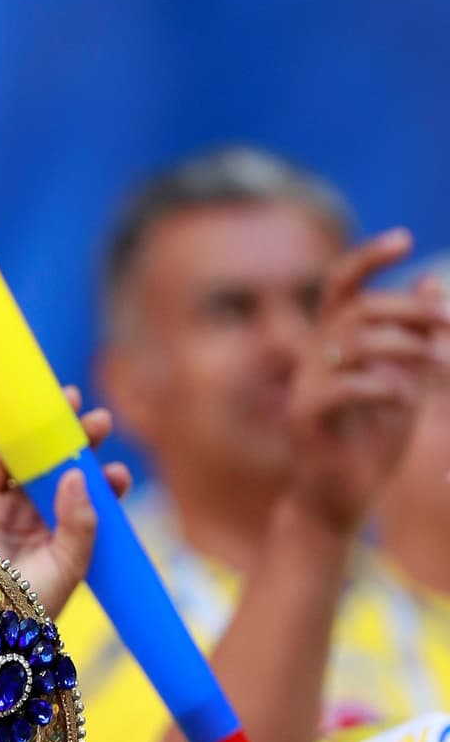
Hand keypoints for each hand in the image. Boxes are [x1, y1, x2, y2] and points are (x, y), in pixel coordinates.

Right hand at [0, 387, 129, 619]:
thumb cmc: (32, 604)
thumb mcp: (69, 566)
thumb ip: (80, 522)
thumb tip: (77, 472)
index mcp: (66, 539)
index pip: (90, 503)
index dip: (105, 482)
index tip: (118, 472)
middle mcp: (38, 520)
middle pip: (62, 473)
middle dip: (81, 444)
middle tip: (100, 421)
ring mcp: (10, 510)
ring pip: (31, 462)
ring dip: (48, 432)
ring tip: (70, 402)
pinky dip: (7, 438)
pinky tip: (25, 416)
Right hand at [284, 230, 448, 536]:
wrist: (337, 502)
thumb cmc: (369, 444)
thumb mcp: (405, 381)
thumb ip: (415, 336)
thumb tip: (432, 280)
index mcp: (331, 342)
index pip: (342, 283)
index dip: (369, 256)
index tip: (405, 239)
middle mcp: (312, 356)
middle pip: (359, 308)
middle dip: (410, 309)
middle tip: (448, 323)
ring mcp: (305, 386)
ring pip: (353, 341)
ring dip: (405, 346)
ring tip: (434, 364)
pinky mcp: (306, 417)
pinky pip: (346, 386)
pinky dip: (384, 386)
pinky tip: (402, 400)